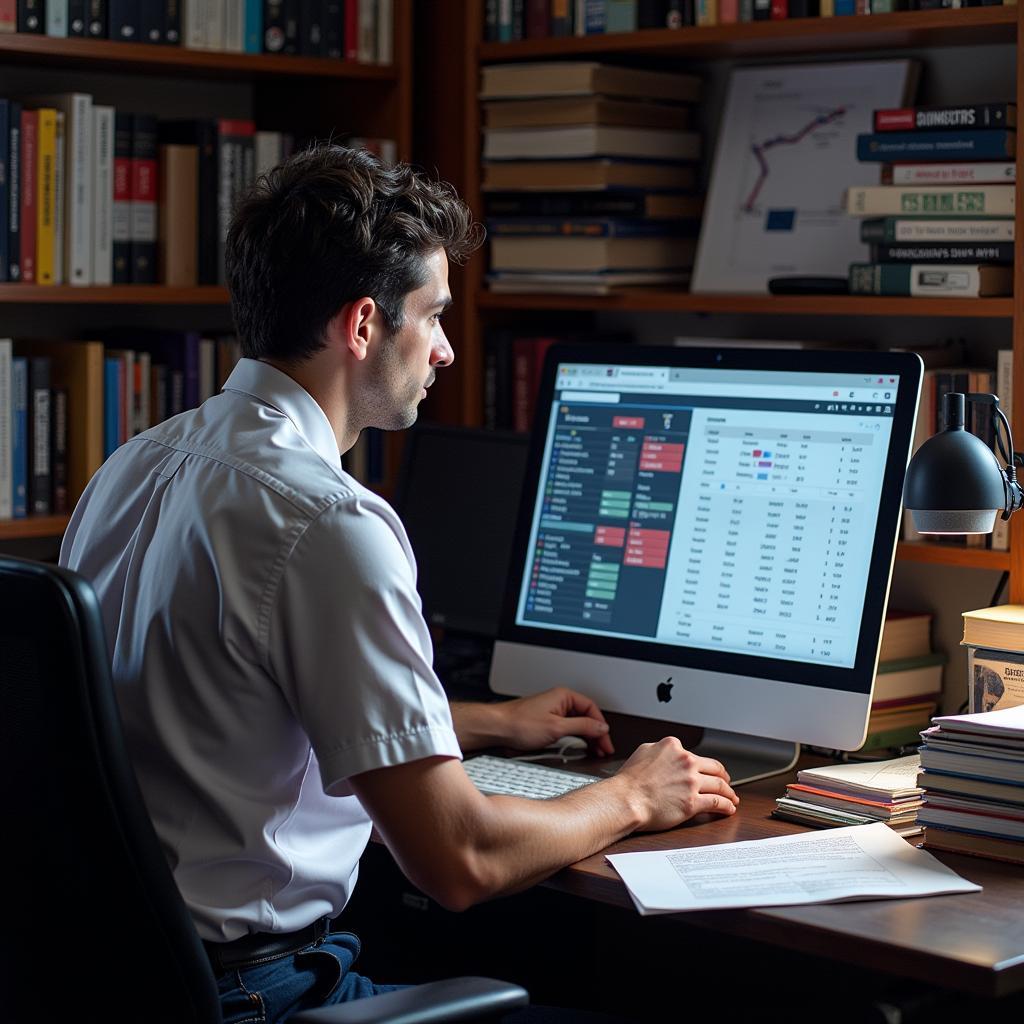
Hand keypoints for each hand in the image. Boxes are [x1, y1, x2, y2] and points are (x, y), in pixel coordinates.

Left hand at [495, 687, 613, 756]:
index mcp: (564, 697)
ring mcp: (552, 712)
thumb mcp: (557, 728)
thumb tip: (601, 727)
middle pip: (586, 717)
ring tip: (593, 751)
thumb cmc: (519, 724)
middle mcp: (559, 702)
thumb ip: (582, 726)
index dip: (601, 727)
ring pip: (577, 724)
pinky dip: (574, 739)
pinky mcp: (546, 722)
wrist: (497, 728)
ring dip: (586, 738)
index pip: (592, 709)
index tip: (606, 741)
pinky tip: (577, 749)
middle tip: (602, 749)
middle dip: (596, 734)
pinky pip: (566, 729)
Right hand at [616, 737, 738, 831]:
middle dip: (723, 775)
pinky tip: (729, 807)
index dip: (702, 764)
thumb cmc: (629, 781)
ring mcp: (691, 782)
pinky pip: (717, 803)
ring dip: (728, 791)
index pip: (694, 754)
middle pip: (714, 768)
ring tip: (731, 797)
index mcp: (673, 747)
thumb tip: (665, 752)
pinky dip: (726, 805)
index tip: (704, 770)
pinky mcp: (693, 802)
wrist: (625, 800)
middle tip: (726, 781)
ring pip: (719, 785)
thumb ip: (658, 749)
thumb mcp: (642, 752)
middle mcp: (685, 761)